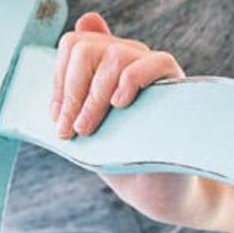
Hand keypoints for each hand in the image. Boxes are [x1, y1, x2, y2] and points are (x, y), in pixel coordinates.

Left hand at [50, 14, 233, 230]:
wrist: (155, 188)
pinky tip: (120, 105)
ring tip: (89, 128)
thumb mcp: (86, 121)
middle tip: (70, 128)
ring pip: (115, 55)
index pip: (74, 45)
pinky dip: (131, 80)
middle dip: (72, 91)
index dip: (59, 79)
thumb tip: (59, 48)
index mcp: (105, 63)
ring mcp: (152, 69)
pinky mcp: (176, 84)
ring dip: (94, 96)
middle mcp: (128, 59)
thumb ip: (72, 90)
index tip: (57, 117)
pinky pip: (156, 62)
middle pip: (87, 48)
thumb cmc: (120, 155)